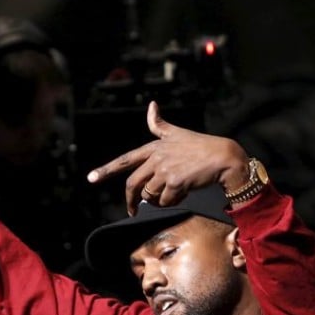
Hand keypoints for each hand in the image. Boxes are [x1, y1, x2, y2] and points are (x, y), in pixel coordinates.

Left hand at [87, 101, 249, 214]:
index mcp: (154, 147)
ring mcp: (165, 169)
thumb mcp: (177, 132)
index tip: (91, 178)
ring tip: (172, 194)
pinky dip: (171, 202)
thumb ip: (160, 124)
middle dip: (130, 200)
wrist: (223, 157)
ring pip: (150, 194)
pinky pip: (165, 201)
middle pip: (133, 184)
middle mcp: (157, 157)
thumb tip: (151, 105)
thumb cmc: (201, 146)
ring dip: (158, 200)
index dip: (106, 170)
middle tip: (132, 210)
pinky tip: (182, 194)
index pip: (125, 159)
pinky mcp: (175, 181)